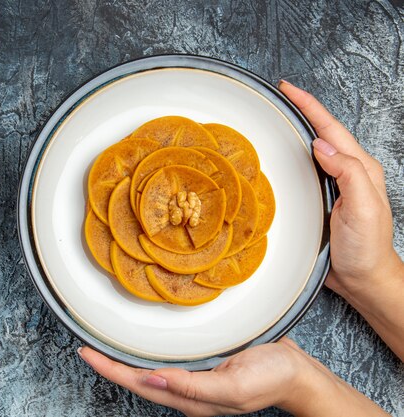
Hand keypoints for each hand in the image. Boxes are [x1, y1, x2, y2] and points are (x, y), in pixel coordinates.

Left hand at [78, 338, 388, 415]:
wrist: (298, 374)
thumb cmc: (272, 379)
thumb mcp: (235, 385)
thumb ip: (194, 388)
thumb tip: (152, 380)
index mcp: (191, 399)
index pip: (140, 383)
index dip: (111, 369)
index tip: (87, 354)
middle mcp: (187, 390)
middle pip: (139, 378)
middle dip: (111, 365)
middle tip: (87, 347)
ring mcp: (194, 378)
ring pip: (150, 370)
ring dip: (126, 359)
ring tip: (105, 344)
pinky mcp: (203, 364)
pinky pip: (167, 360)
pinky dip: (148, 351)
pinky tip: (142, 343)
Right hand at [279, 80, 403, 359]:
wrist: (362, 277)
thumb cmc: (365, 247)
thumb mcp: (363, 208)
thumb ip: (348, 173)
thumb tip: (322, 144)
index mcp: (359, 168)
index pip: (330, 128)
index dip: (309, 106)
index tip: (289, 89)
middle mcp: (346, 172)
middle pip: (322, 132)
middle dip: (301, 110)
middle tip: (279, 97)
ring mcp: (333, 185)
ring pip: (312, 149)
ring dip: (296, 131)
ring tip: (276, 119)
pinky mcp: (320, 199)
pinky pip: (305, 169)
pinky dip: (292, 156)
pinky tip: (281, 157)